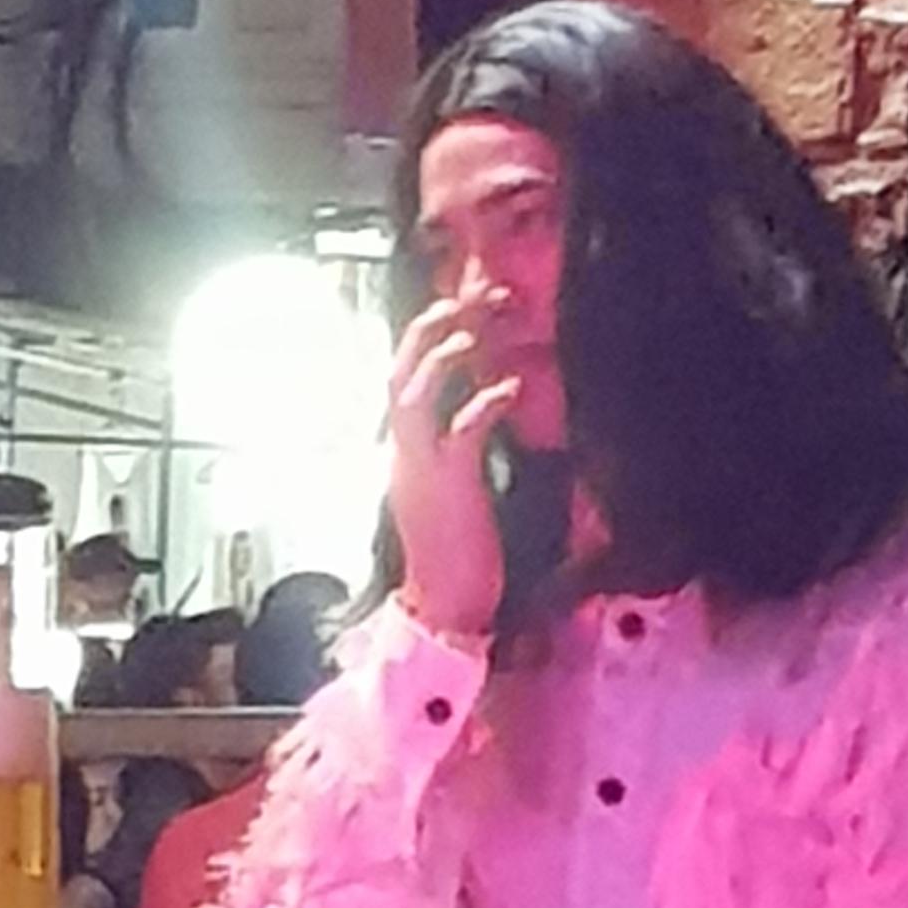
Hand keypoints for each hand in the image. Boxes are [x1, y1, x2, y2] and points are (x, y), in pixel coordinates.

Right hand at [387, 300, 513, 646]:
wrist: (443, 609)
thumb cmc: (455, 558)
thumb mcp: (449, 495)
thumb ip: (452, 454)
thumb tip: (473, 417)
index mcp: (405, 454)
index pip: (403, 382)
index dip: (426, 342)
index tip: (460, 312)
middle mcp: (405, 454)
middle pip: (398, 372)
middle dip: (428, 328)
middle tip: (465, 298)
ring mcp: (422, 468)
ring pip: (413, 392)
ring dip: (442, 353)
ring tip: (473, 327)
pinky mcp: (449, 485)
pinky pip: (460, 429)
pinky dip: (482, 401)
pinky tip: (510, 386)